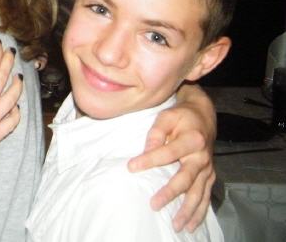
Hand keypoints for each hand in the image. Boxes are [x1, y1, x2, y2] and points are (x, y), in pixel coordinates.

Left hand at [128, 85, 215, 231]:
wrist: (204, 116)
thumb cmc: (181, 116)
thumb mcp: (166, 116)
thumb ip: (156, 132)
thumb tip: (146, 151)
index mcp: (192, 140)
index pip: (167, 152)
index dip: (149, 160)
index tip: (131, 167)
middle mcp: (202, 157)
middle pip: (185, 178)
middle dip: (170, 193)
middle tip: (154, 204)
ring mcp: (208, 169)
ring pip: (198, 193)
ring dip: (188, 211)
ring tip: (177, 225)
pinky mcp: (210, 176)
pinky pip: (205, 197)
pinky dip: (199, 212)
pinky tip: (191, 225)